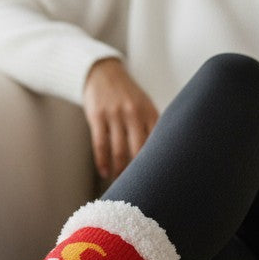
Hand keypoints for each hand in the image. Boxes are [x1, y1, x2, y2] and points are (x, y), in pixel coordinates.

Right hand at [82, 58, 158, 179]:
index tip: (158, 179)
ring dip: (120, 170)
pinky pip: (100, 144)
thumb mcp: (144, 105)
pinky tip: (105, 172)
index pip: (157, 143)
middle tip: (140, 187)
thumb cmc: (127, 94)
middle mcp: (134, 113)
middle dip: (139, 172)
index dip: (157, 163)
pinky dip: (103, 162)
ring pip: (119, 150)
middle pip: (139, 150)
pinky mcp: (97, 116)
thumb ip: (152, 126)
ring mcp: (115, 114)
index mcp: (149, 111)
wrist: (102, 72)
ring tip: (121, 182)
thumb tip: (161, 156)